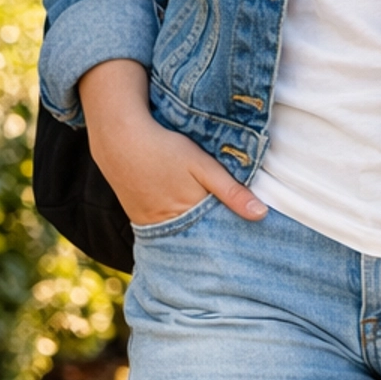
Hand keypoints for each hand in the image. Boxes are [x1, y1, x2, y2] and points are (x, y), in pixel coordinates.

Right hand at [78, 58, 266, 228]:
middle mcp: (170, 227)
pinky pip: (165, 231)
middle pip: (200, 238)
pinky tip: (187, 221)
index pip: (219, 234)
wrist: (119, 141)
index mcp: (190, 214)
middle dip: (217, 237)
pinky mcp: (140, 220)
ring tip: (215, 231)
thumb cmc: (164, 149)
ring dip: (197, 233)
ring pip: (183, 236)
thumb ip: (231, 190)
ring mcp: (152, 226)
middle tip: (237, 237)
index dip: (234, 233)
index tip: (253, 238)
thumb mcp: (203, 165)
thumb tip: (261, 215)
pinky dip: (178, 228)